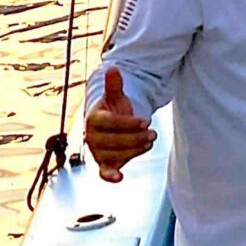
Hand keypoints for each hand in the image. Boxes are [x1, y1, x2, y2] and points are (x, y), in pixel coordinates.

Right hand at [82, 66, 156, 182]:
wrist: (109, 125)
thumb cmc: (113, 110)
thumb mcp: (115, 96)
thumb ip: (114, 85)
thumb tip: (113, 68)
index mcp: (93, 119)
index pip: (111, 123)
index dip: (130, 123)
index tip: (146, 120)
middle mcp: (92, 137)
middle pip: (116, 141)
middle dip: (137, 138)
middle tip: (153, 133)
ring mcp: (97, 152)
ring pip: (117, 155)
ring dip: (136, 150)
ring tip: (150, 142)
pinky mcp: (104, 164)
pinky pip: (104, 172)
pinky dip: (110, 175)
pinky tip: (119, 178)